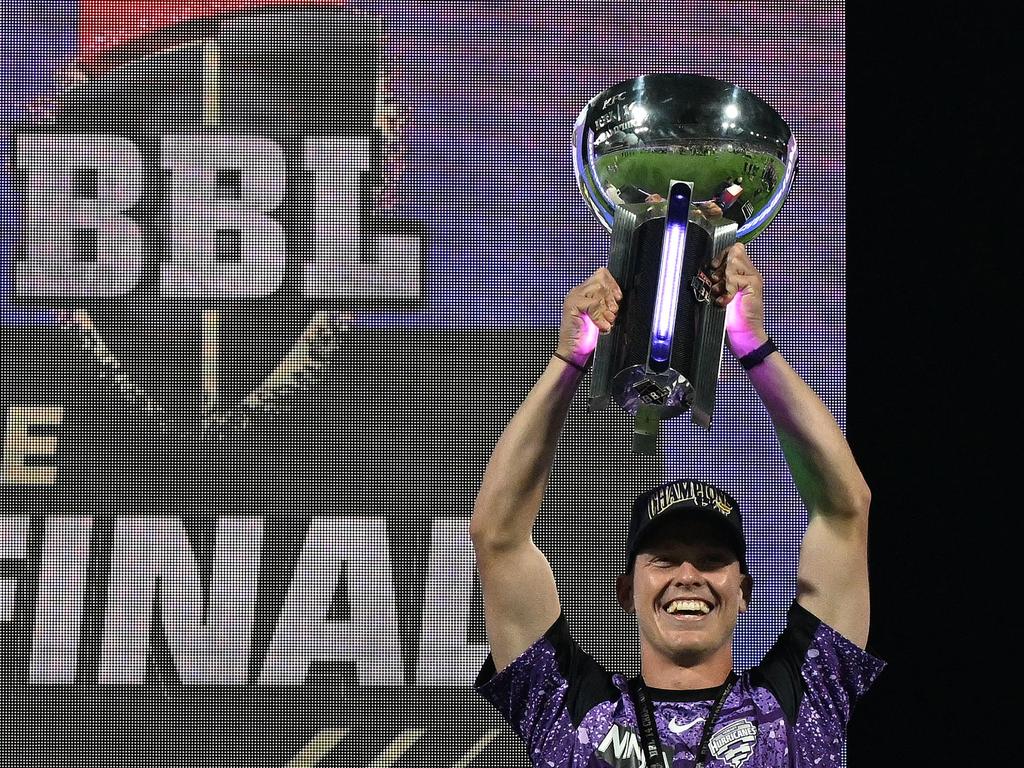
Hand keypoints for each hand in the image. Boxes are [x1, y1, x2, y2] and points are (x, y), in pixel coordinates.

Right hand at [555, 267, 621, 366]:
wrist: (574, 353)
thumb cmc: (587, 338)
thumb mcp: (602, 317)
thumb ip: (607, 305)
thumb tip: (618, 296)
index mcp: (585, 292)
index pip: (602, 275)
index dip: (612, 285)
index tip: (618, 299)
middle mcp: (578, 292)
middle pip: (601, 279)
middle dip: (610, 297)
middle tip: (611, 314)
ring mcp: (574, 297)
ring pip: (598, 289)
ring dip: (606, 307)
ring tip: (605, 321)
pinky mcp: (572, 305)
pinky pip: (593, 303)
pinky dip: (599, 316)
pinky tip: (600, 326)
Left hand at [710, 243, 768, 357]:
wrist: (743, 336)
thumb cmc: (731, 319)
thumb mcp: (720, 295)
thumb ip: (717, 281)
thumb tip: (706, 270)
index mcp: (743, 273)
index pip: (733, 250)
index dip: (721, 256)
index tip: (713, 268)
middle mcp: (750, 273)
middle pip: (734, 251)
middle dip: (721, 267)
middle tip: (717, 284)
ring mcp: (753, 278)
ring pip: (734, 260)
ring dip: (723, 277)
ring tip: (721, 293)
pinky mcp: (753, 285)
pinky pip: (735, 277)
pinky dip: (727, 290)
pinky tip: (725, 301)